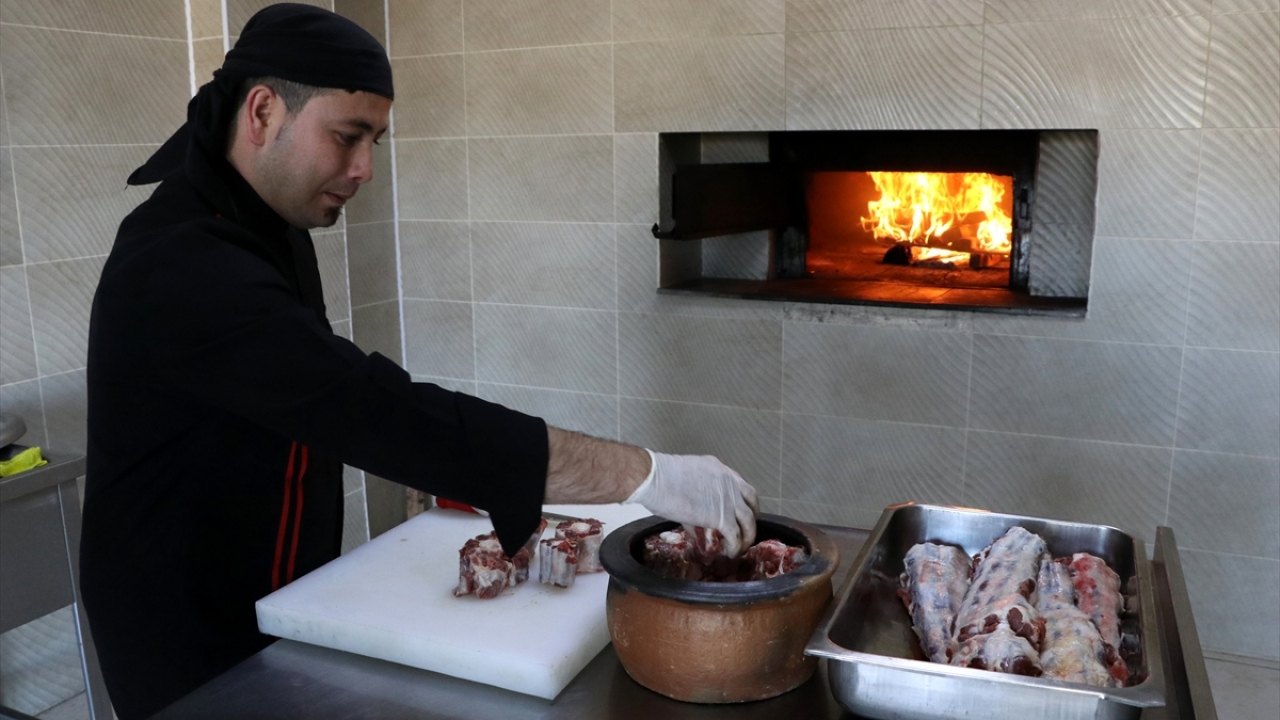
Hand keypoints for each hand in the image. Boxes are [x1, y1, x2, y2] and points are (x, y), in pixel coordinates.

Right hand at [624, 451, 758, 556]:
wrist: (654, 479)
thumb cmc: (660, 476)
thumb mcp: (686, 479)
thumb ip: (696, 497)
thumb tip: (694, 522)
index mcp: (719, 470)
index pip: (740, 485)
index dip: (742, 500)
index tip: (739, 509)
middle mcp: (728, 482)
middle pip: (751, 501)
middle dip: (751, 516)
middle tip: (746, 528)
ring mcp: (727, 499)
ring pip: (748, 521)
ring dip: (747, 535)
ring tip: (741, 546)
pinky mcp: (721, 517)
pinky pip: (734, 536)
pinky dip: (735, 546)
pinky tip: (730, 552)